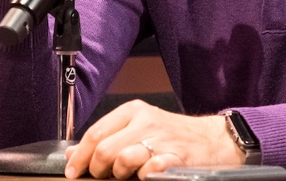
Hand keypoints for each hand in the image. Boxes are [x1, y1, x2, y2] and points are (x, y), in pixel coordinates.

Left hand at [65, 100, 244, 178]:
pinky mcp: (176, 157)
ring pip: (123, 159)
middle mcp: (146, 122)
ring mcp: (162, 139)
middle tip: (102, 176)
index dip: (80, 156)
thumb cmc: (173, 135)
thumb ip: (107, 137)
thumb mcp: (138, 128)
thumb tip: (72, 152)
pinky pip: (149, 171)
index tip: (73, 171)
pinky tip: (146, 175)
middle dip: (97, 169)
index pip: (95, 133)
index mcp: (133, 111)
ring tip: (126, 175)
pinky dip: (143, 176)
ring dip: (119, 174)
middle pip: (105, 149)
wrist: (213, 140)